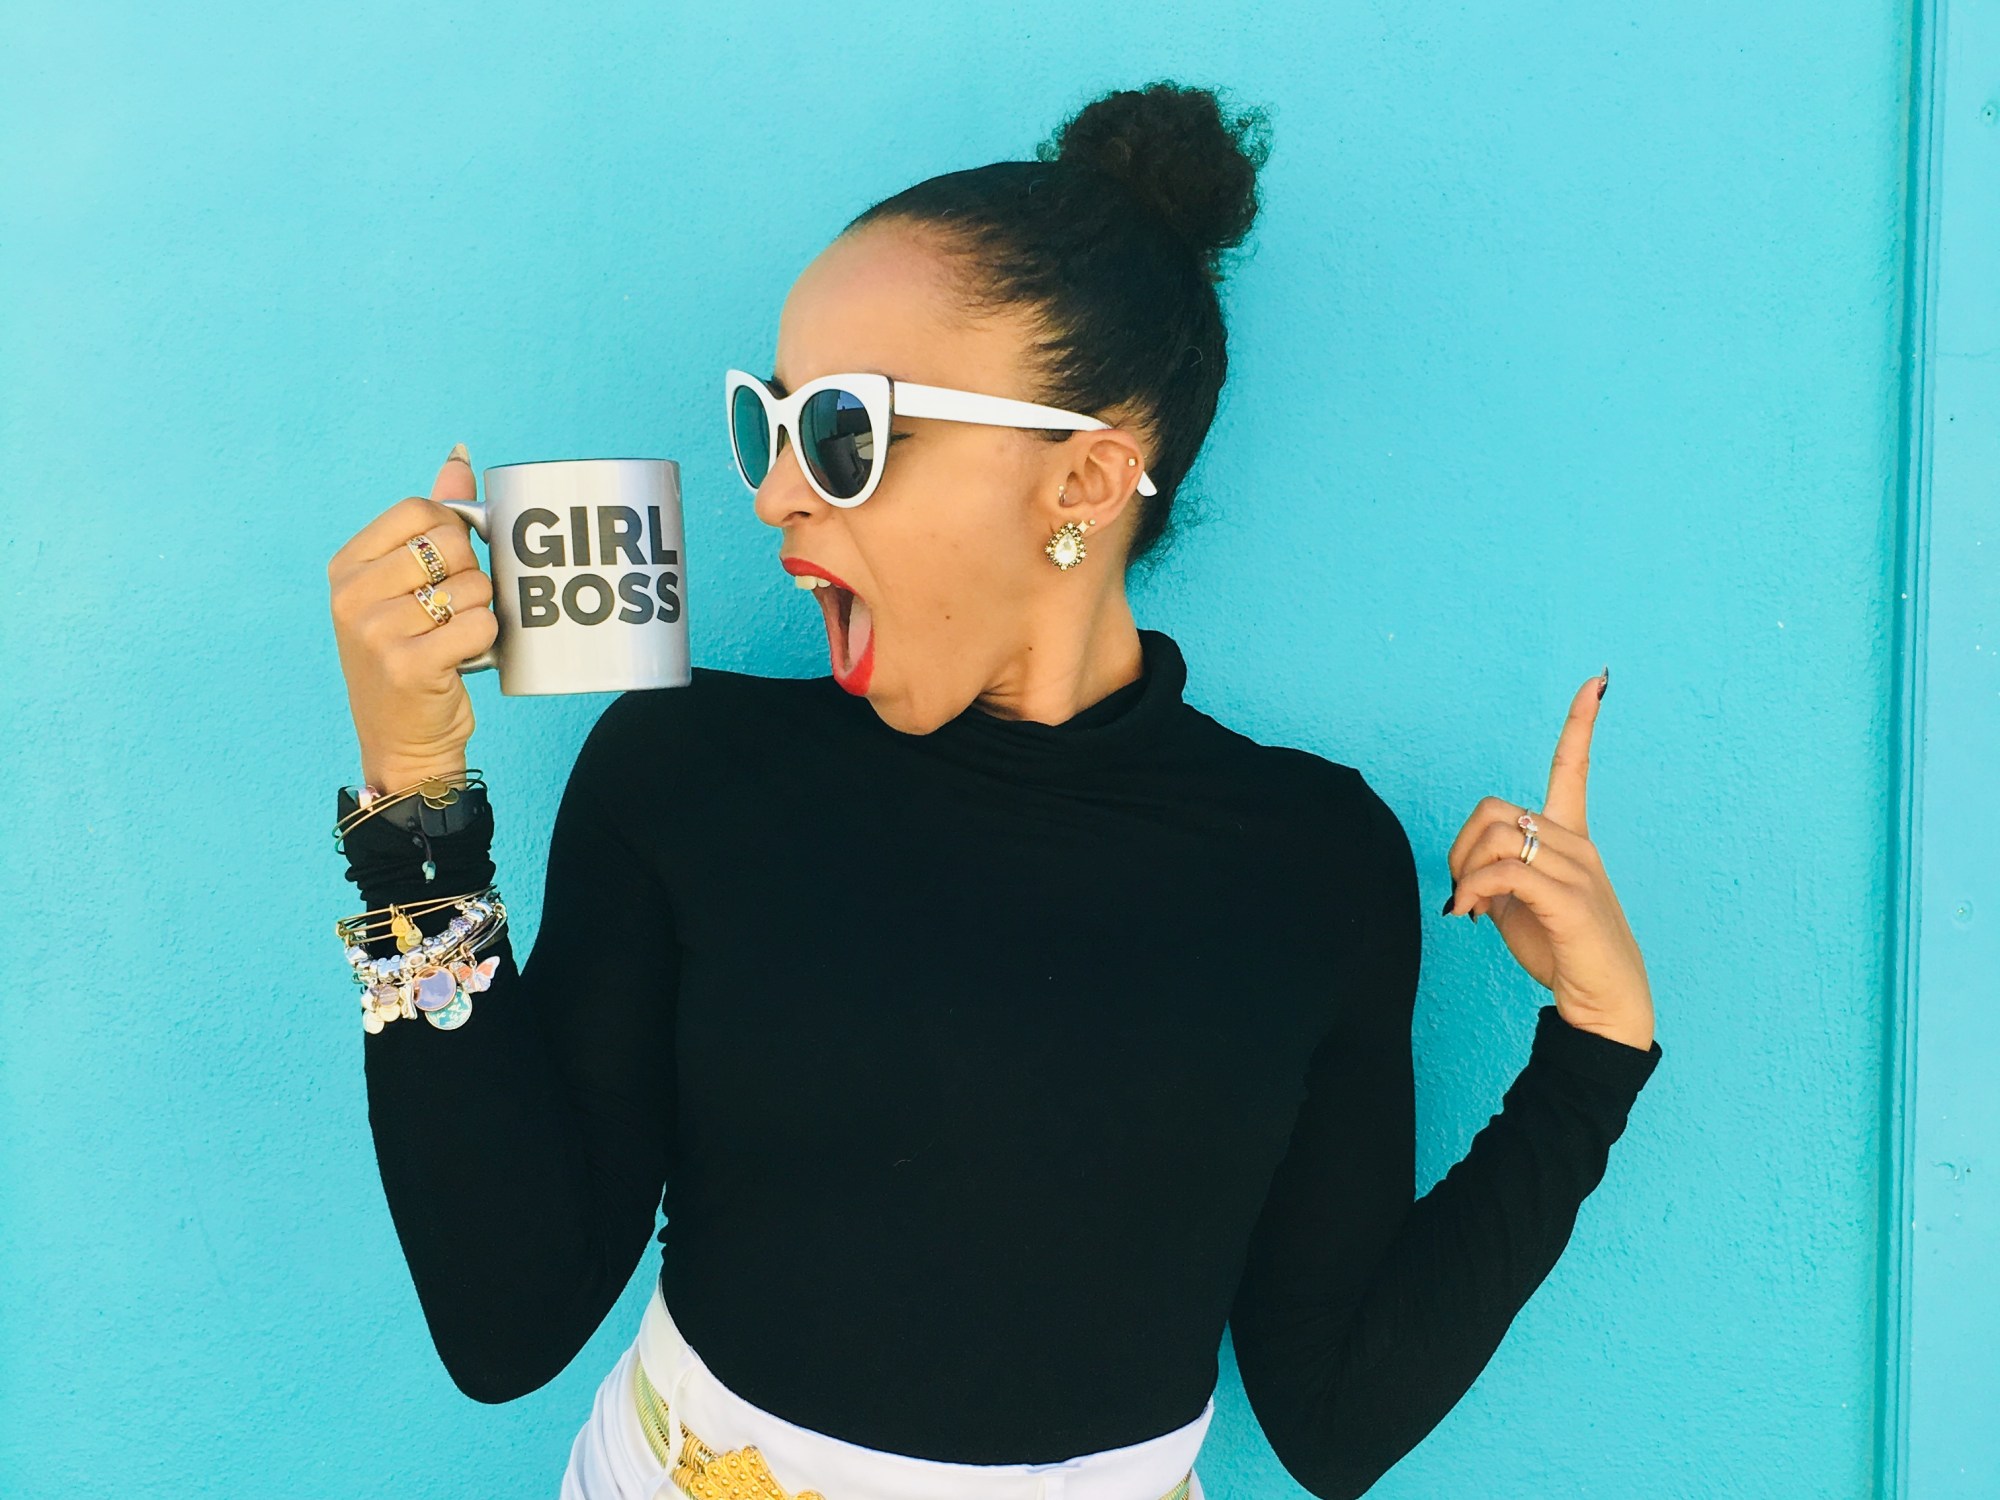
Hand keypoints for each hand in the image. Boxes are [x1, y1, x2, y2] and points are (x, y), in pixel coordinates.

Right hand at [327, 445, 497, 791]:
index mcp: (347, 567)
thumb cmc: (410, 657)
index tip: (450, 567)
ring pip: (472, 587)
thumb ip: (431, 521)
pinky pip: (480, 625)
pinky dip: (486, 643)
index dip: (454, 533)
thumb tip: (459, 458)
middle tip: (450, 613)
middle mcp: (352, 595)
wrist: (402, 742)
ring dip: (479, 614)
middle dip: (471, 578)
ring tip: (452, 639)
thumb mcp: (405, 587)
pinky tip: (461, 661)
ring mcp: (375, 630)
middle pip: (451, 545)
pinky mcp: (408, 664)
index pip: (420, 511)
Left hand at [1440, 670, 1654, 1051]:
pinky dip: (1472, 889)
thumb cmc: (1563, 952)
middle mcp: (1576, 844)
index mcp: (1571, 838)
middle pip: (1494, 810)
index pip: (1574, 768)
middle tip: (1460, 888)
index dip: (1581, 723)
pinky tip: (1469, 914)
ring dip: (1463, 869)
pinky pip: (1504, 871)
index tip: (1597, 680)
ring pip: (1496, 834)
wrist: (1605, 1001)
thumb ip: (1498, 877)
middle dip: (1459, 845)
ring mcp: (1576, 868)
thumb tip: (1469, 876)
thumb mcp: (1519, 908)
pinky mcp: (1569, 898)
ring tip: (1466, 905)